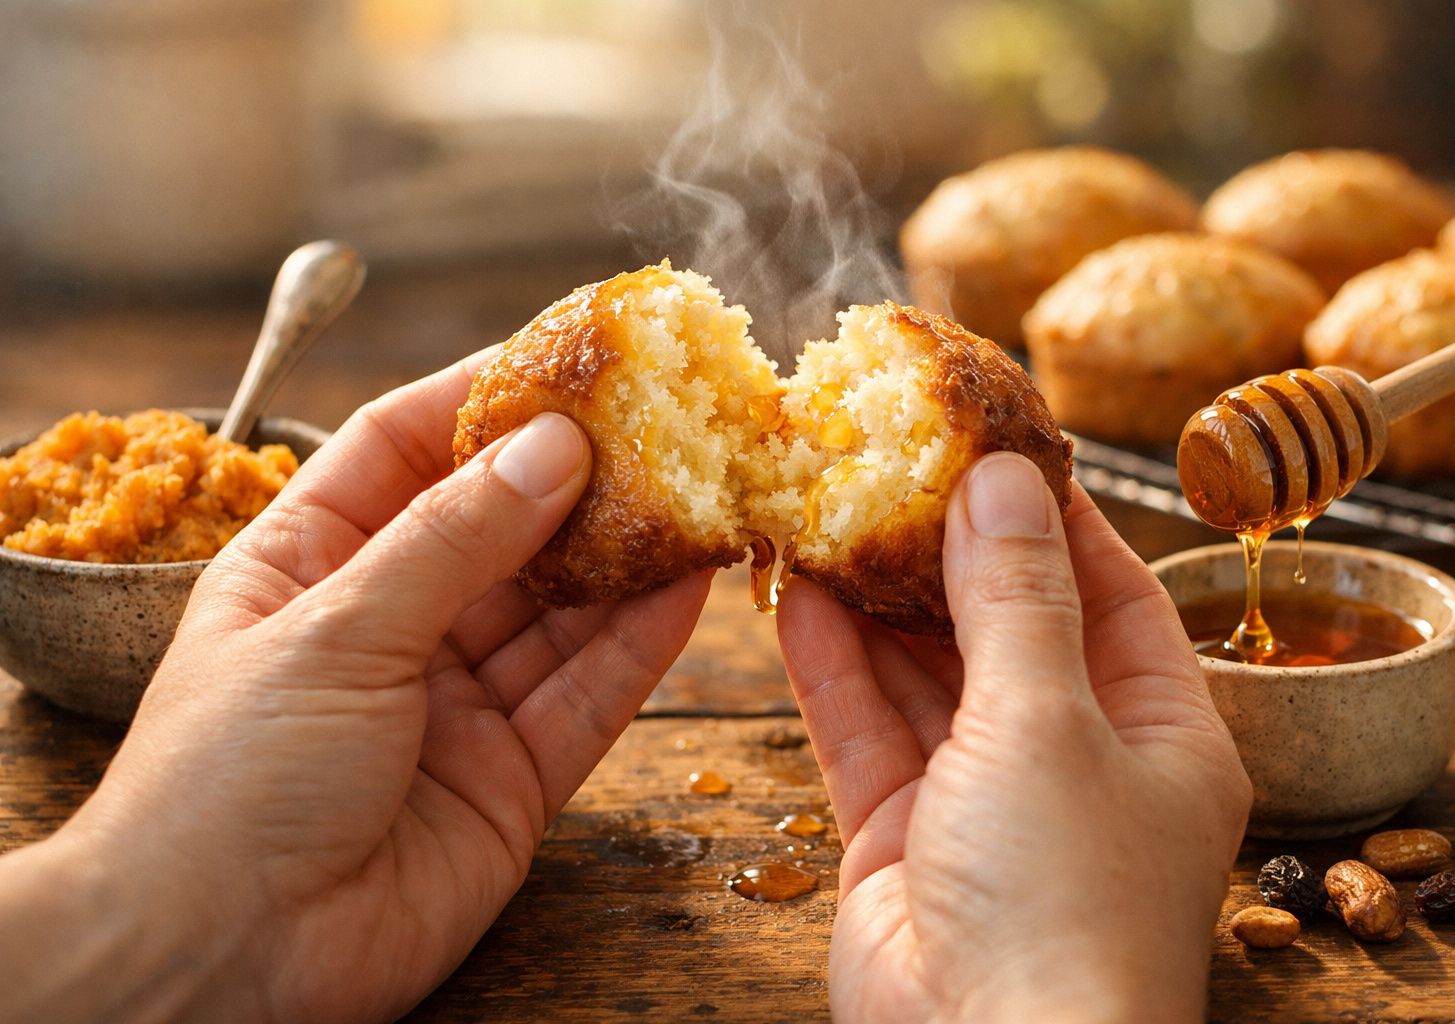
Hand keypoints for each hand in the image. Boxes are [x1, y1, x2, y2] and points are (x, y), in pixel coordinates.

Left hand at [0, 354, 709, 1023]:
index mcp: (310, 565)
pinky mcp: (512, 777)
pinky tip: (685, 588)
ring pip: (558, 609)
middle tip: (659, 416)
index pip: (404, 450)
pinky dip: (637, 644)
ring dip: (624, 555)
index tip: (566, 350)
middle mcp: (390, 624)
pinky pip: (587, 696)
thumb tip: (553, 447)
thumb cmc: (226, 783)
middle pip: (499, 525)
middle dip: (576, 475)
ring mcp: (455, 703)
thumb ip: (453, 539)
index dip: (481, 395)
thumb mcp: (335, 629)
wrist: (222, 963)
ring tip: (696, 489)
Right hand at [778, 454, 1251, 1022]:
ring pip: (922, 672)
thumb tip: (999, 479)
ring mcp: (979, 801)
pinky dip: (830, 663)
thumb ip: (1013, 597)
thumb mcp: (1047, 721)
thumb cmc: (1065, 908)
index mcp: (1156, 733)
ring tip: (827, 506)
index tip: (991, 439)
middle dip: (946, 548)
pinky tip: (796, 593)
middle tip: (889, 461)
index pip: (1107, 591)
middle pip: (1005, 625)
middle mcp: (1072, 761)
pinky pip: (864, 727)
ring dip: (875, 598)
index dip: (1049, 512)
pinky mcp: (900, 836)